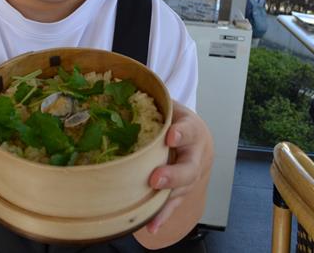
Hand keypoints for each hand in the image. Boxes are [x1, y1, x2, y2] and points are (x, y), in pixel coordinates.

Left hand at [145, 101, 212, 233]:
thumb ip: (151, 99)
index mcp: (190, 130)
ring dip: (165, 201)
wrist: (195, 137)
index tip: (171, 136)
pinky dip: (162, 217)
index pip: (188, 130)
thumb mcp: (168, 104)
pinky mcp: (180, 191)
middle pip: (188, 168)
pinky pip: (172, 205)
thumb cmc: (175, 118)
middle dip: (172, 175)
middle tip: (155, 178)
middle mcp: (193, 156)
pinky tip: (150, 227)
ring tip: (151, 213)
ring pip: (181, 191)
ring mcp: (189, 176)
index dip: (180, 133)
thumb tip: (117, 86)